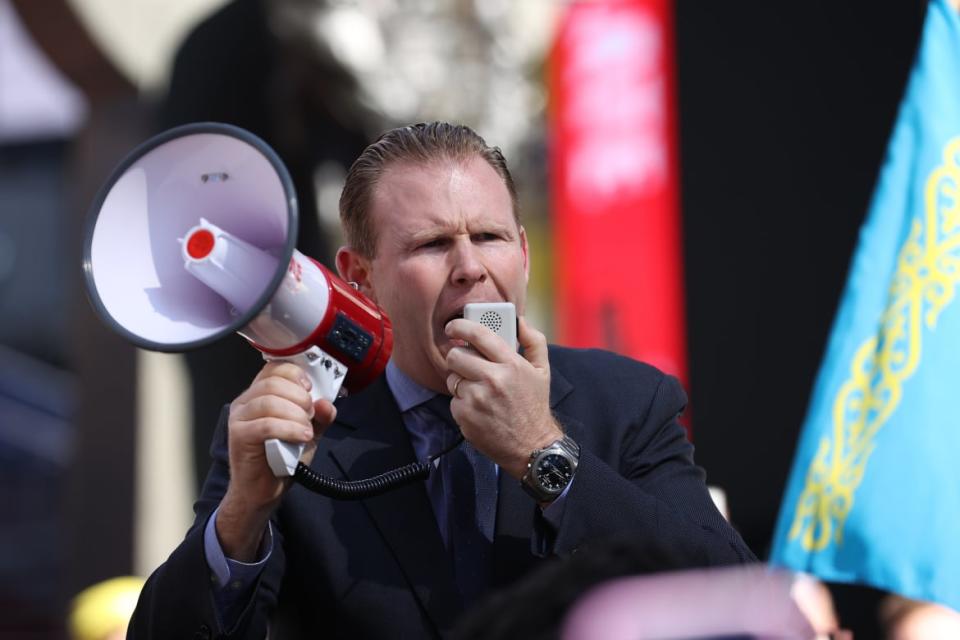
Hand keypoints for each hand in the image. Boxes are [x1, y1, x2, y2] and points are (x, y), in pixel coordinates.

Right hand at [216, 361, 336, 560]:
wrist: (263, 491)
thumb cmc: (281, 459)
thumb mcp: (307, 432)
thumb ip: (320, 417)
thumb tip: (327, 403)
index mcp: (259, 395)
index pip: (274, 369)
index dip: (295, 374)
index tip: (310, 388)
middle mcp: (246, 402)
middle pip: (272, 383)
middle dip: (299, 396)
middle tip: (311, 414)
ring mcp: (239, 418)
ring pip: (269, 401)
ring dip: (296, 414)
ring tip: (307, 430)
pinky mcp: (239, 436)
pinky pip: (266, 424)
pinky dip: (289, 429)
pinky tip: (303, 437)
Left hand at [444, 316, 562, 478]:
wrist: (530, 447)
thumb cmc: (534, 405)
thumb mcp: (542, 371)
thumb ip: (533, 341)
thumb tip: (519, 320)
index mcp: (511, 364)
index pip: (479, 334)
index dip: (461, 326)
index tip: (453, 326)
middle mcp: (493, 379)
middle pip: (456, 355)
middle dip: (458, 357)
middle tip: (465, 362)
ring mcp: (477, 398)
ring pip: (452, 378)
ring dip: (461, 382)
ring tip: (478, 390)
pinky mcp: (465, 415)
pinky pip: (453, 399)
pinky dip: (462, 403)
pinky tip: (478, 408)